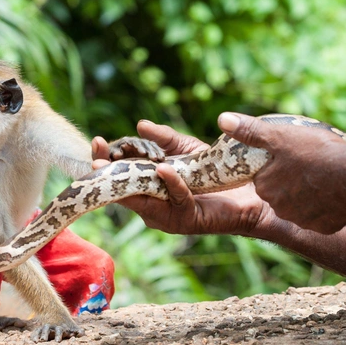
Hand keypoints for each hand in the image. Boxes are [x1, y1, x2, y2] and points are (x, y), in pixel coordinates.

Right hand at [91, 120, 272, 235]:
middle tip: (96, 156)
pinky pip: (175, 199)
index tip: (97, 142)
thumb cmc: (215, 172)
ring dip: (128, 178)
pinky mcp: (186, 220)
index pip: (119, 173)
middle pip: (121, 189)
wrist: (248, 194)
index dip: (106, 160)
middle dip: (106, 172)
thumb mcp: (185, 149)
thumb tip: (141, 124)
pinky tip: (164, 168)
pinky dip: (169, 183)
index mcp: (148, 186)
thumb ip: (164, 138)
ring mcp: (166, 215)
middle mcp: (152, 203)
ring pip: (142, 197)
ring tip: (116, 160)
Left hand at [218, 112, 345, 233]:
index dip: (277, 164)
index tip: (292, 155)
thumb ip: (250, 131)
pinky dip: (329, 207)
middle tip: (312, 164)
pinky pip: (323, 217)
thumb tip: (222, 119)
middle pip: (282, 192)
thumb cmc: (318, 154)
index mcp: (266, 186)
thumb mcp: (280, 136)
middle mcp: (280, 208)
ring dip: (311, 194)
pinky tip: (338, 193)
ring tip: (327, 176)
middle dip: (293, 180)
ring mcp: (303, 220)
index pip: (264, 176)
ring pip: (303, 205)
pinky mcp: (325, 227)